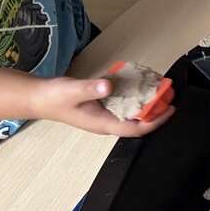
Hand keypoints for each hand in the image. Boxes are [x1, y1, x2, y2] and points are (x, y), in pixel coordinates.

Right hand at [28, 74, 171, 136]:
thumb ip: (91, 88)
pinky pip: (123, 103)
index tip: (170, 109)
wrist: (38, 97)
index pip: (136, 129)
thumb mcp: (72, 90)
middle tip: (170, 93)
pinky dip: (134, 94)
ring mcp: (105, 114)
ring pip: (132, 112)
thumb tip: (109, 86)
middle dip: (156, 110)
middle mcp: (107, 122)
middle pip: (138, 121)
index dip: (155, 121)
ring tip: (161, 87)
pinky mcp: (102, 106)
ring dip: (147, 102)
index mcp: (104, 124)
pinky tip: (141, 82)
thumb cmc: (54, 97)